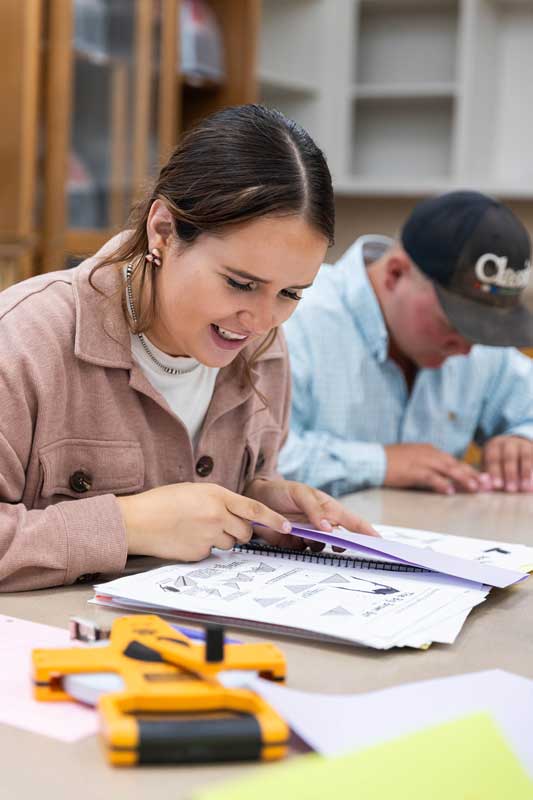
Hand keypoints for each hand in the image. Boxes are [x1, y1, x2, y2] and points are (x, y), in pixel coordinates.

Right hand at [117, 482, 291, 560]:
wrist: (138, 521)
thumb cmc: (163, 502)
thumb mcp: (195, 491)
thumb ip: (219, 500)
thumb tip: (235, 514)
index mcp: (217, 495)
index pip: (253, 508)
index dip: (273, 519)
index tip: (288, 526)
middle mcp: (217, 515)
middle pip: (245, 531)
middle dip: (240, 531)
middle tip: (221, 525)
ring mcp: (208, 536)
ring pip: (230, 543)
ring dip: (221, 539)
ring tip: (196, 529)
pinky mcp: (199, 553)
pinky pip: (211, 553)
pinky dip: (203, 547)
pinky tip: (186, 538)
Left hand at [244, 478, 377, 549]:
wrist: (254, 499)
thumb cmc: (281, 491)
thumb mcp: (300, 493)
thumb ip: (315, 509)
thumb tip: (330, 528)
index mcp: (328, 508)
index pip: (352, 521)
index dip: (366, 532)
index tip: (379, 542)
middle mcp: (322, 524)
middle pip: (342, 539)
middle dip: (346, 544)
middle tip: (348, 549)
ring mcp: (309, 535)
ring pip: (323, 548)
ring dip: (320, 546)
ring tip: (305, 535)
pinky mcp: (295, 545)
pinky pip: (305, 553)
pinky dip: (303, 551)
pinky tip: (294, 539)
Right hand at [384, 443, 483, 494]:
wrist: (373, 459)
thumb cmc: (391, 462)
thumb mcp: (414, 462)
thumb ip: (430, 469)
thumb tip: (446, 482)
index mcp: (430, 451)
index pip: (454, 461)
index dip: (470, 470)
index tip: (484, 479)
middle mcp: (429, 453)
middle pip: (455, 464)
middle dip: (472, 474)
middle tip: (487, 484)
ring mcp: (420, 461)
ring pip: (447, 469)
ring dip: (462, 479)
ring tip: (475, 488)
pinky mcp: (411, 470)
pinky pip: (430, 477)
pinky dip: (441, 483)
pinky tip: (450, 491)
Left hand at [482, 436, 532, 492]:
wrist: (515, 452)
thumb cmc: (498, 466)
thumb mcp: (490, 469)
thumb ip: (489, 479)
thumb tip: (486, 488)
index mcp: (494, 446)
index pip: (493, 458)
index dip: (495, 472)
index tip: (497, 486)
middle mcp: (509, 443)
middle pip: (509, 456)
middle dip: (510, 474)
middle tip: (511, 489)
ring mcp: (523, 445)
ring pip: (525, 456)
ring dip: (525, 473)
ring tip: (525, 488)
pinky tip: (532, 483)